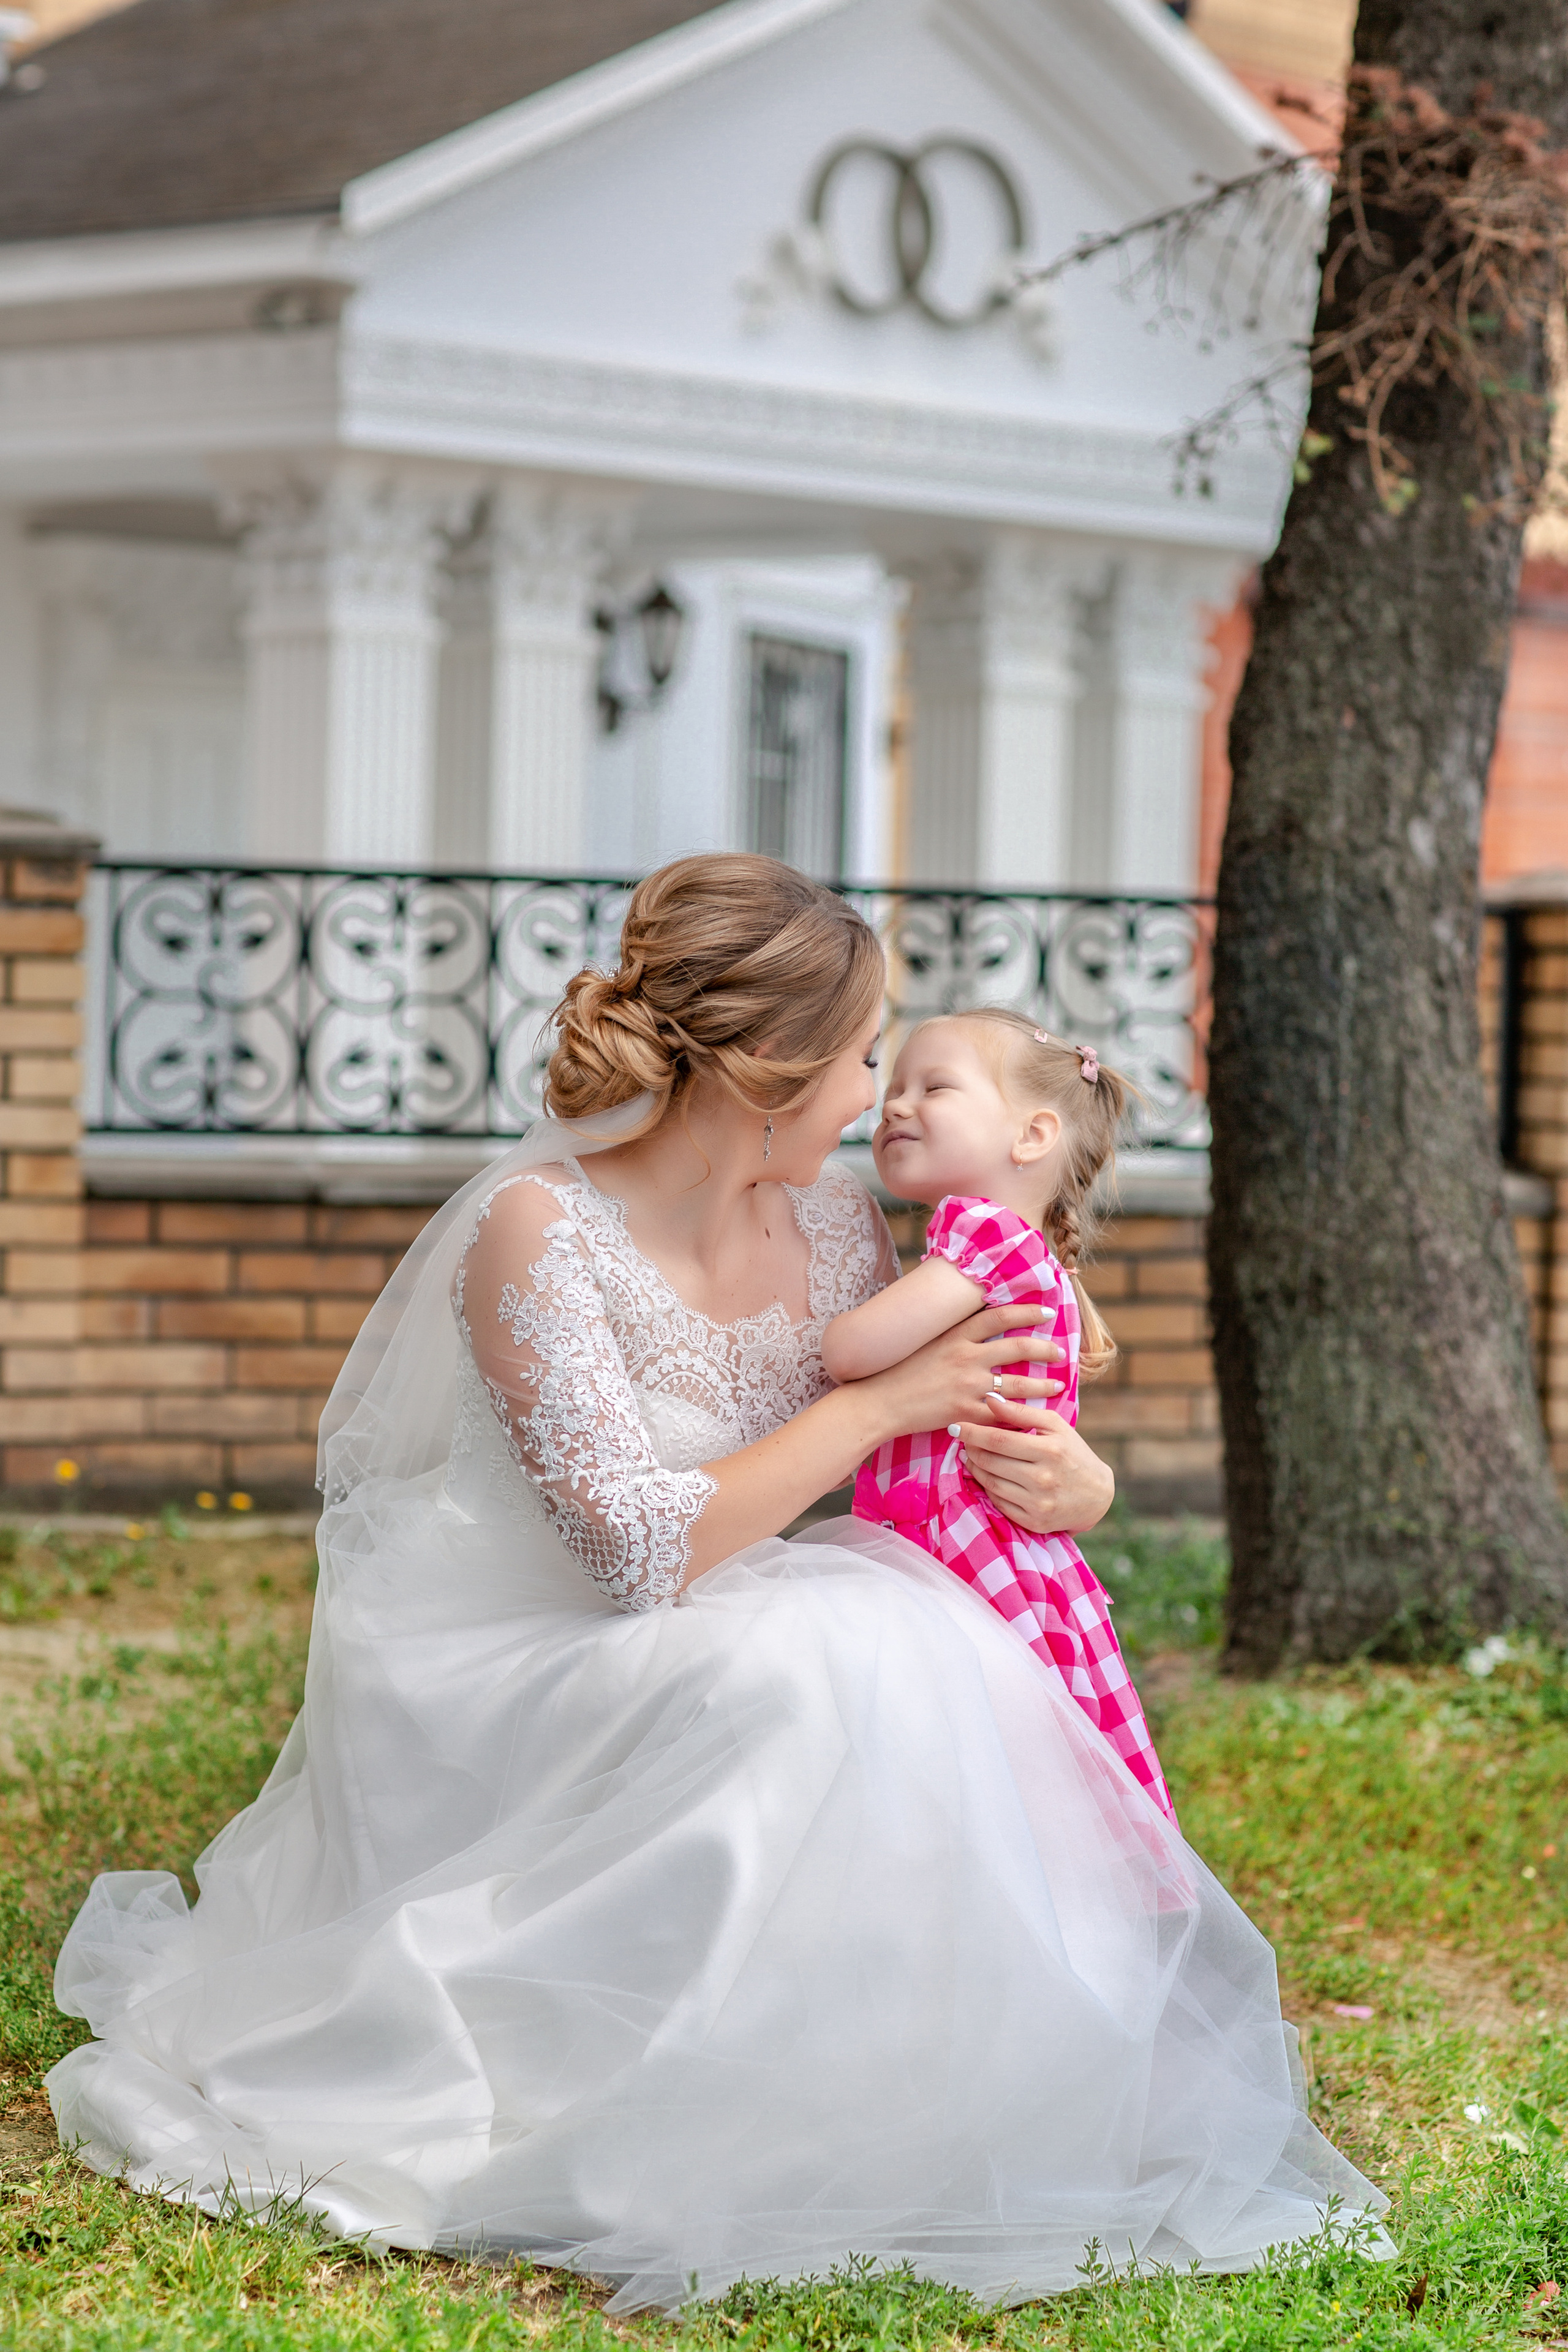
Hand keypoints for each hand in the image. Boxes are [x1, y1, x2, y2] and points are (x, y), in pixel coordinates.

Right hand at [865, 1306, 1064, 1445]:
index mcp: (955, 1335)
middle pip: (1017, 1348)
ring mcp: (967, 1386)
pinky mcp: (966, 1412)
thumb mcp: (924, 1341)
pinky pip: (1001, 1414)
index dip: (1025, 1313)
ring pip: (1017, 1384)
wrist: (879, 1402)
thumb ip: (951, 1332)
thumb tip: (972, 1321)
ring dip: (1042, 1384)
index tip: (1045, 1314)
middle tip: (1060, 1352)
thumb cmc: (897, 1370)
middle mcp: (965, 1357)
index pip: (998, 1316)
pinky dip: (1020, 1414)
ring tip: (1058, 1385)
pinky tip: (1034, 1416)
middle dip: (1044, 1349)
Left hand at [957, 1398, 1114, 1534]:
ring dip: (975, 1468)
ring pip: (990, 1483)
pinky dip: (987, 1488)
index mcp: (1049, 1451)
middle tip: (964, 1440)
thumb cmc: (1073, 1453)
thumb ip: (1021, 1411)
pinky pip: (998, 1502)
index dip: (972, 1432)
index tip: (955, 1425)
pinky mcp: (1033, 1522)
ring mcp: (1038, 1503)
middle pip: (991, 1462)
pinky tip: (986, 1475)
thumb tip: (989, 1398)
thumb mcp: (1054, 1426)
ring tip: (972, 1456)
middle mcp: (1043, 1479)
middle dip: (971, 1449)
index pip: (999, 1440)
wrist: (1097, 1495)